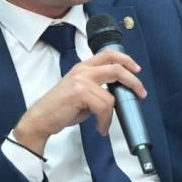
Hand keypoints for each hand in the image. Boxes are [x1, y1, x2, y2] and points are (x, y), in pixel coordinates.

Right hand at [13, 50, 147, 155]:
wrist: (41, 118)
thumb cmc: (60, 109)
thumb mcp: (81, 93)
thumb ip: (97, 88)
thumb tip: (118, 93)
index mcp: (82, 67)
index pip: (108, 54)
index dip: (126, 60)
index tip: (136, 70)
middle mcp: (82, 70)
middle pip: (116, 68)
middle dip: (133, 81)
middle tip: (141, 93)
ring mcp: (81, 80)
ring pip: (110, 96)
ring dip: (111, 115)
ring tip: (103, 124)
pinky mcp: (80, 93)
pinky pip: (103, 107)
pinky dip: (104, 121)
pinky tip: (99, 127)